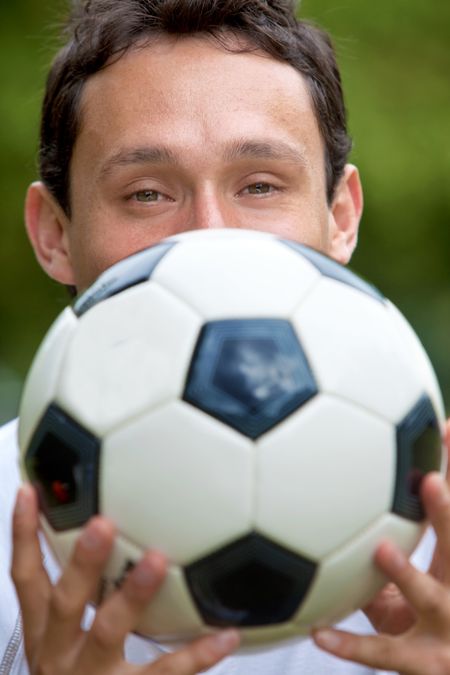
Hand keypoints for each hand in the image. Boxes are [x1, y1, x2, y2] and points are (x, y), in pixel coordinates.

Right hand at [11, 484, 239, 673]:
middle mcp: (61, 652)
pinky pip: (165, 673)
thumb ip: (78, 596)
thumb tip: (103, 535)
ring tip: (155, 561)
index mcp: (46, 632)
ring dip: (131, 594)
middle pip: (65, 600)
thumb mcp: (60, 642)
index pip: (26, 577)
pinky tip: (226, 633)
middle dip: (82, 562)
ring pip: (108, 631)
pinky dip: (197, 654)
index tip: (31, 492)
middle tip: (102, 524)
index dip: (23, 535)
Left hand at [312, 419, 449, 674]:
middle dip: (448, 513)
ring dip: (408, 572)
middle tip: (430, 479)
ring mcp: (447, 632)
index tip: (445, 429)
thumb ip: (389, 547)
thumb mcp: (417, 587)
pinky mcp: (427, 666)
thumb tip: (340, 504)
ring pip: (429, 597)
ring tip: (383, 548)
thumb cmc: (428, 626)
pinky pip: (382, 655)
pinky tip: (319, 634)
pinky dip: (351, 644)